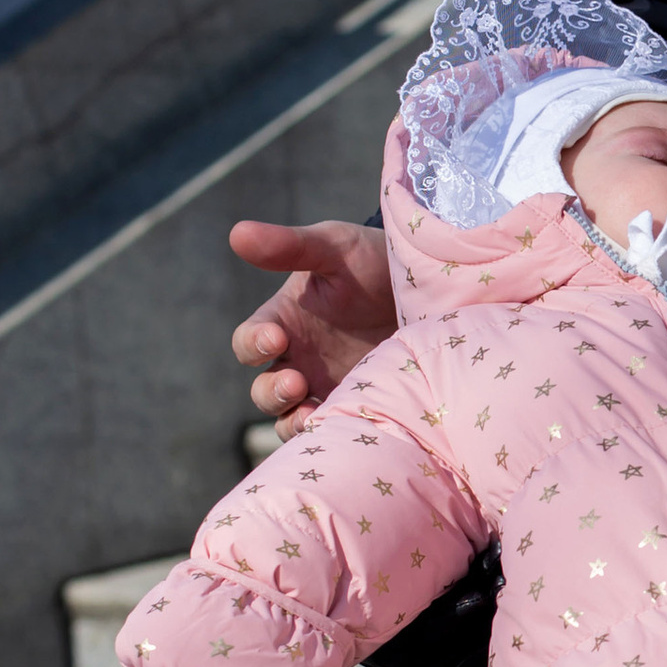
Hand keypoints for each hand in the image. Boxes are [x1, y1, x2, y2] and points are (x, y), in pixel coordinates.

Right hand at [228, 219, 396, 435]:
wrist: (429, 288)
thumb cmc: (372, 260)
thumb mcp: (335, 247)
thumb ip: (290, 246)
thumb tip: (237, 232)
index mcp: (283, 322)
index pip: (249, 342)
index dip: (253, 344)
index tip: (274, 338)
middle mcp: (298, 359)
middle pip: (264, 391)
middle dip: (273, 392)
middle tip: (297, 383)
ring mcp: (327, 387)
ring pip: (290, 420)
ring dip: (293, 422)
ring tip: (313, 416)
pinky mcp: (359, 405)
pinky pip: (333, 431)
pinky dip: (330, 434)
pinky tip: (347, 428)